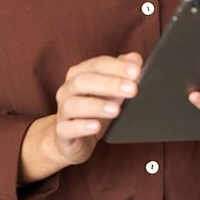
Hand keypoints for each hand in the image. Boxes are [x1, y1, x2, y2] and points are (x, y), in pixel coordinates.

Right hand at [20, 52, 141, 181]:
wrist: (74, 140)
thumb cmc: (95, 110)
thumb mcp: (110, 91)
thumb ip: (121, 73)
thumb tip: (135, 59)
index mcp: (79, 73)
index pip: (97, 64)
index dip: (117, 67)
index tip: (137, 72)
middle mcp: (67, 89)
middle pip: (84, 81)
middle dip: (109, 84)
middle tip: (132, 89)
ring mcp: (62, 111)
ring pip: (74, 104)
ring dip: (96, 105)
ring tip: (116, 109)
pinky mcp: (62, 131)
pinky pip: (67, 128)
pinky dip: (82, 127)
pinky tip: (96, 126)